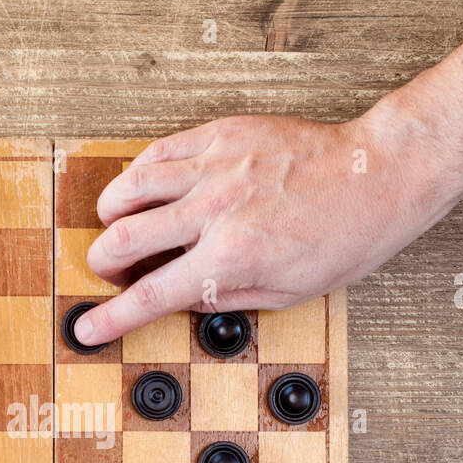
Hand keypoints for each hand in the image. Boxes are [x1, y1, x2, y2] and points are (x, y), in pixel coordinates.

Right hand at [74, 110, 462, 344]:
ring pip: (130, 187)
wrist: (376, 174)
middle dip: (104, 264)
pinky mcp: (222, 134)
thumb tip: (185, 300)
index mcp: (231, 258)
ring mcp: (216, 167)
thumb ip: (227, 298)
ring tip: (119, 226)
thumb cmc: (346, 234)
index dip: (110, 318)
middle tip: (112, 272)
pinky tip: (144, 186)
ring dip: (113, 214)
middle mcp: (215, 210)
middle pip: (124, 239)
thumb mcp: (288, 293)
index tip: (87, 329)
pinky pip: (159, 151)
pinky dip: (139, 173)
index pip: (150, 296)